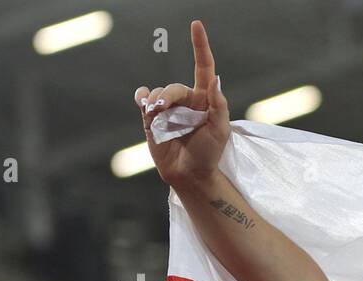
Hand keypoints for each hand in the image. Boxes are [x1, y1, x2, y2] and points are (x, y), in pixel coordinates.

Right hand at [133, 20, 229, 187]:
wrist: (190, 174)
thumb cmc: (209, 153)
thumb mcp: (221, 131)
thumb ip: (219, 107)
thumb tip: (216, 82)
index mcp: (206, 99)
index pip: (203, 67)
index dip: (200, 46)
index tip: (196, 25)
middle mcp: (187, 100)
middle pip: (173, 87)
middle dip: (167, 97)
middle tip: (162, 109)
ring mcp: (168, 108)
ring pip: (156, 94)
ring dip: (155, 103)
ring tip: (157, 117)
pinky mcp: (152, 117)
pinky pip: (143, 98)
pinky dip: (142, 98)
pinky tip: (144, 105)